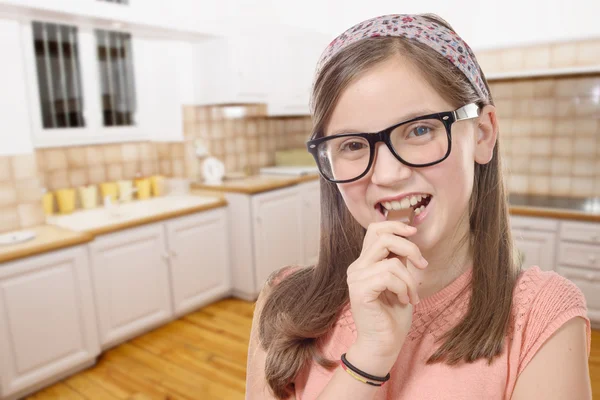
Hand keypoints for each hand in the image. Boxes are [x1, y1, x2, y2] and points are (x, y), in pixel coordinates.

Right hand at [346, 220, 427, 372]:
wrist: (384, 344)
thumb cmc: (393, 316)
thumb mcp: (401, 282)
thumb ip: (400, 261)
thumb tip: (408, 240)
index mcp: (365, 263)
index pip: (375, 230)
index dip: (395, 225)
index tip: (414, 231)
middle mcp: (357, 267)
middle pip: (383, 238)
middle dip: (410, 248)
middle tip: (422, 265)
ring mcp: (356, 278)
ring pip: (391, 262)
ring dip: (409, 280)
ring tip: (411, 296)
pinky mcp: (360, 290)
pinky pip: (388, 277)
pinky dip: (403, 288)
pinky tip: (404, 301)